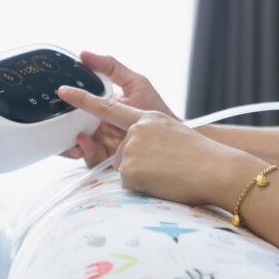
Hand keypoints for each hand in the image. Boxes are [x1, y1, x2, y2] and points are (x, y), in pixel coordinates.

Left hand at [56, 84, 257, 207]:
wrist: (217, 170)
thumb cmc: (201, 157)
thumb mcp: (173, 134)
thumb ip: (149, 135)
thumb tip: (131, 152)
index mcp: (147, 118)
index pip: (107, 107)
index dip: (83, 99)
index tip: (62, 91)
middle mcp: (135, 131)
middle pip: (121, 152)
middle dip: (138, 164)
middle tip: (167, 166)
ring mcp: (131, 149)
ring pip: (125, 168)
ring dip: (142, 176)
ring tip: (168, 173)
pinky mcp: (129, 170)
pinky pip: (127, 183)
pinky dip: (142, 187)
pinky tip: (162, 182)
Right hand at [59, 51, 176, 167]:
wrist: (173, 137)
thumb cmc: (155, 109)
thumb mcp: (135, 83)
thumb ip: (111, 67)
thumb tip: (83, 54)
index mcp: (102, 106)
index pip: (78, 102)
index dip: (68, 98)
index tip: (61, 90)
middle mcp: (97, 124)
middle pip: (71, 123)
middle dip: (61, 123)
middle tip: (57, 116)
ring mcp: (100, 141)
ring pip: (74, 142)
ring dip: (67, 139)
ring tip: (72, 133)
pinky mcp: (106, 157)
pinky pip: (87, 156)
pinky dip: (83, 149)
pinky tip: (83, 141)